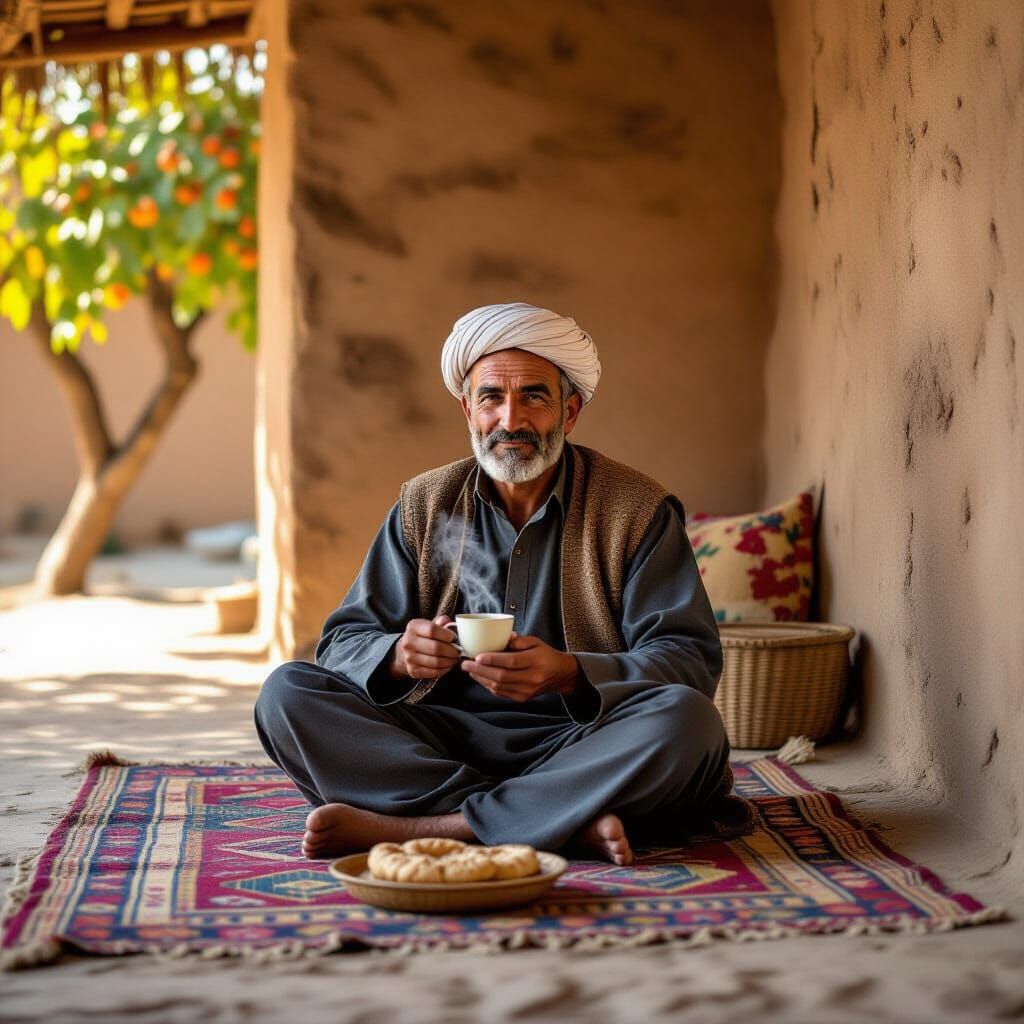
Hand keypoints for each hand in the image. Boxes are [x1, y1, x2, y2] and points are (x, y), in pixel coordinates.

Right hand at [392, 615, 459, 680]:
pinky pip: (433, 672)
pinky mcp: (413, 671)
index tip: (454, 637)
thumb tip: (448, 623)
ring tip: (454, 657)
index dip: (446, 634)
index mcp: (413, 627)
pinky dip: (444, 669)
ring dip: (449, 661)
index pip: (432, 630)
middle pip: (435, 648)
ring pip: (436, 662)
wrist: (407, 650)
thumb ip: (441, 621)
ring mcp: (409, 658)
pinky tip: (448, 664)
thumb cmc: (424, 635)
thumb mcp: (430, 624)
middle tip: (458, 650)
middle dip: (451, 650)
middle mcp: (408, 642)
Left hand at [461, 633, 579, 701]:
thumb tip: (501, 637)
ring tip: (469, 669)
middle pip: (502, 676)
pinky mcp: (522, 698)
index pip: (511, 661)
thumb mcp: (535, 642)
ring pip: (499, 686)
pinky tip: (480, 677)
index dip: (493, 659)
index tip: (477, 656)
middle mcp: (532, 678)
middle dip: (480, 670)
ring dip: (481, 678)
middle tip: (465, 663)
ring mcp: (526, 691)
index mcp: (536, 661)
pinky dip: (488, 685)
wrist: (559, 674)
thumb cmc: (545, 655)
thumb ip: (518, 640)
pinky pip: (501, 692)